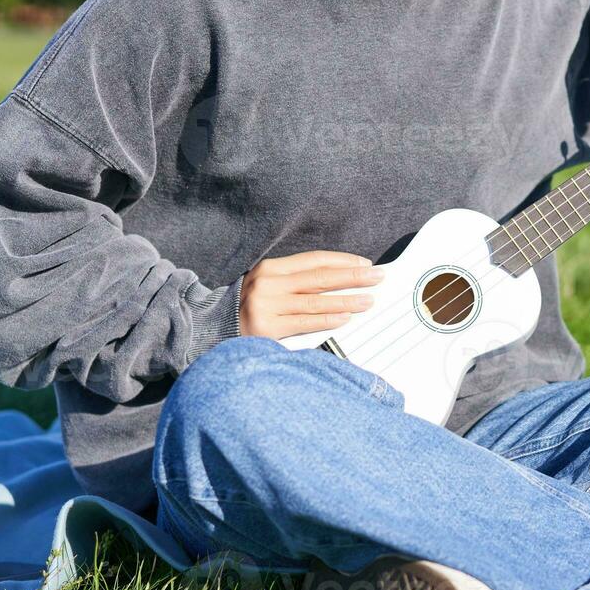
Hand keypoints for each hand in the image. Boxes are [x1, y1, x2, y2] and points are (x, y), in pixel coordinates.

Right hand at [237, 250, 385, 339]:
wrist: (212, 328)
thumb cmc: (249, 306)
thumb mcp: (269, 284)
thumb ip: (298, 281)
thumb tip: (341, 279)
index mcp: (271, 268)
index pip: (314, 260)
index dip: (342, 261)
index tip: (365, 263)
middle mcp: (269, 283)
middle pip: (320, 278)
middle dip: (352, 276)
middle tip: (377, 276)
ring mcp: (267, 305)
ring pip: (316, 301)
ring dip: (346, 300)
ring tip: (368, 300)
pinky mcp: (267, 328)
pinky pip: (305, 322)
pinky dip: (328, 319)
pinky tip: (345, 318)